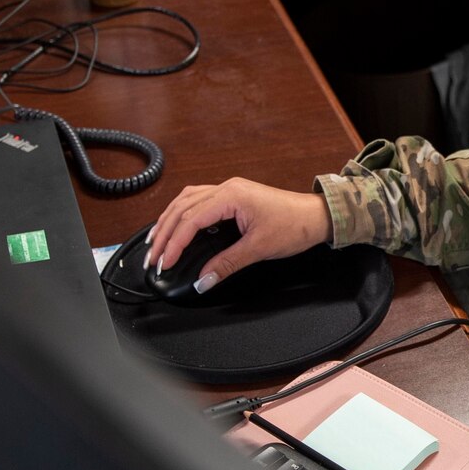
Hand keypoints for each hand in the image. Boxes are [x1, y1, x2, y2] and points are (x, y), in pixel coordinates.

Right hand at [146, 178, 332, 293]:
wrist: (315, 216)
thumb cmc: (294, 226)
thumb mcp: (258, 249)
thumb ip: (226, 265)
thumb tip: (203, 280)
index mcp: (231, 196)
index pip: (191, 220)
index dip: (174, 244)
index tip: (164, 263)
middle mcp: (226, 188)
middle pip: (182, 208)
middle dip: (164, 234)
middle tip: (153, 258)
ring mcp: (228, 190)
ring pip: (186, 202)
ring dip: (169, 221)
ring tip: (156, 242)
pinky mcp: (232, 197)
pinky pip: (198, 201)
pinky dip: (183, 215)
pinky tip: (176, 226)